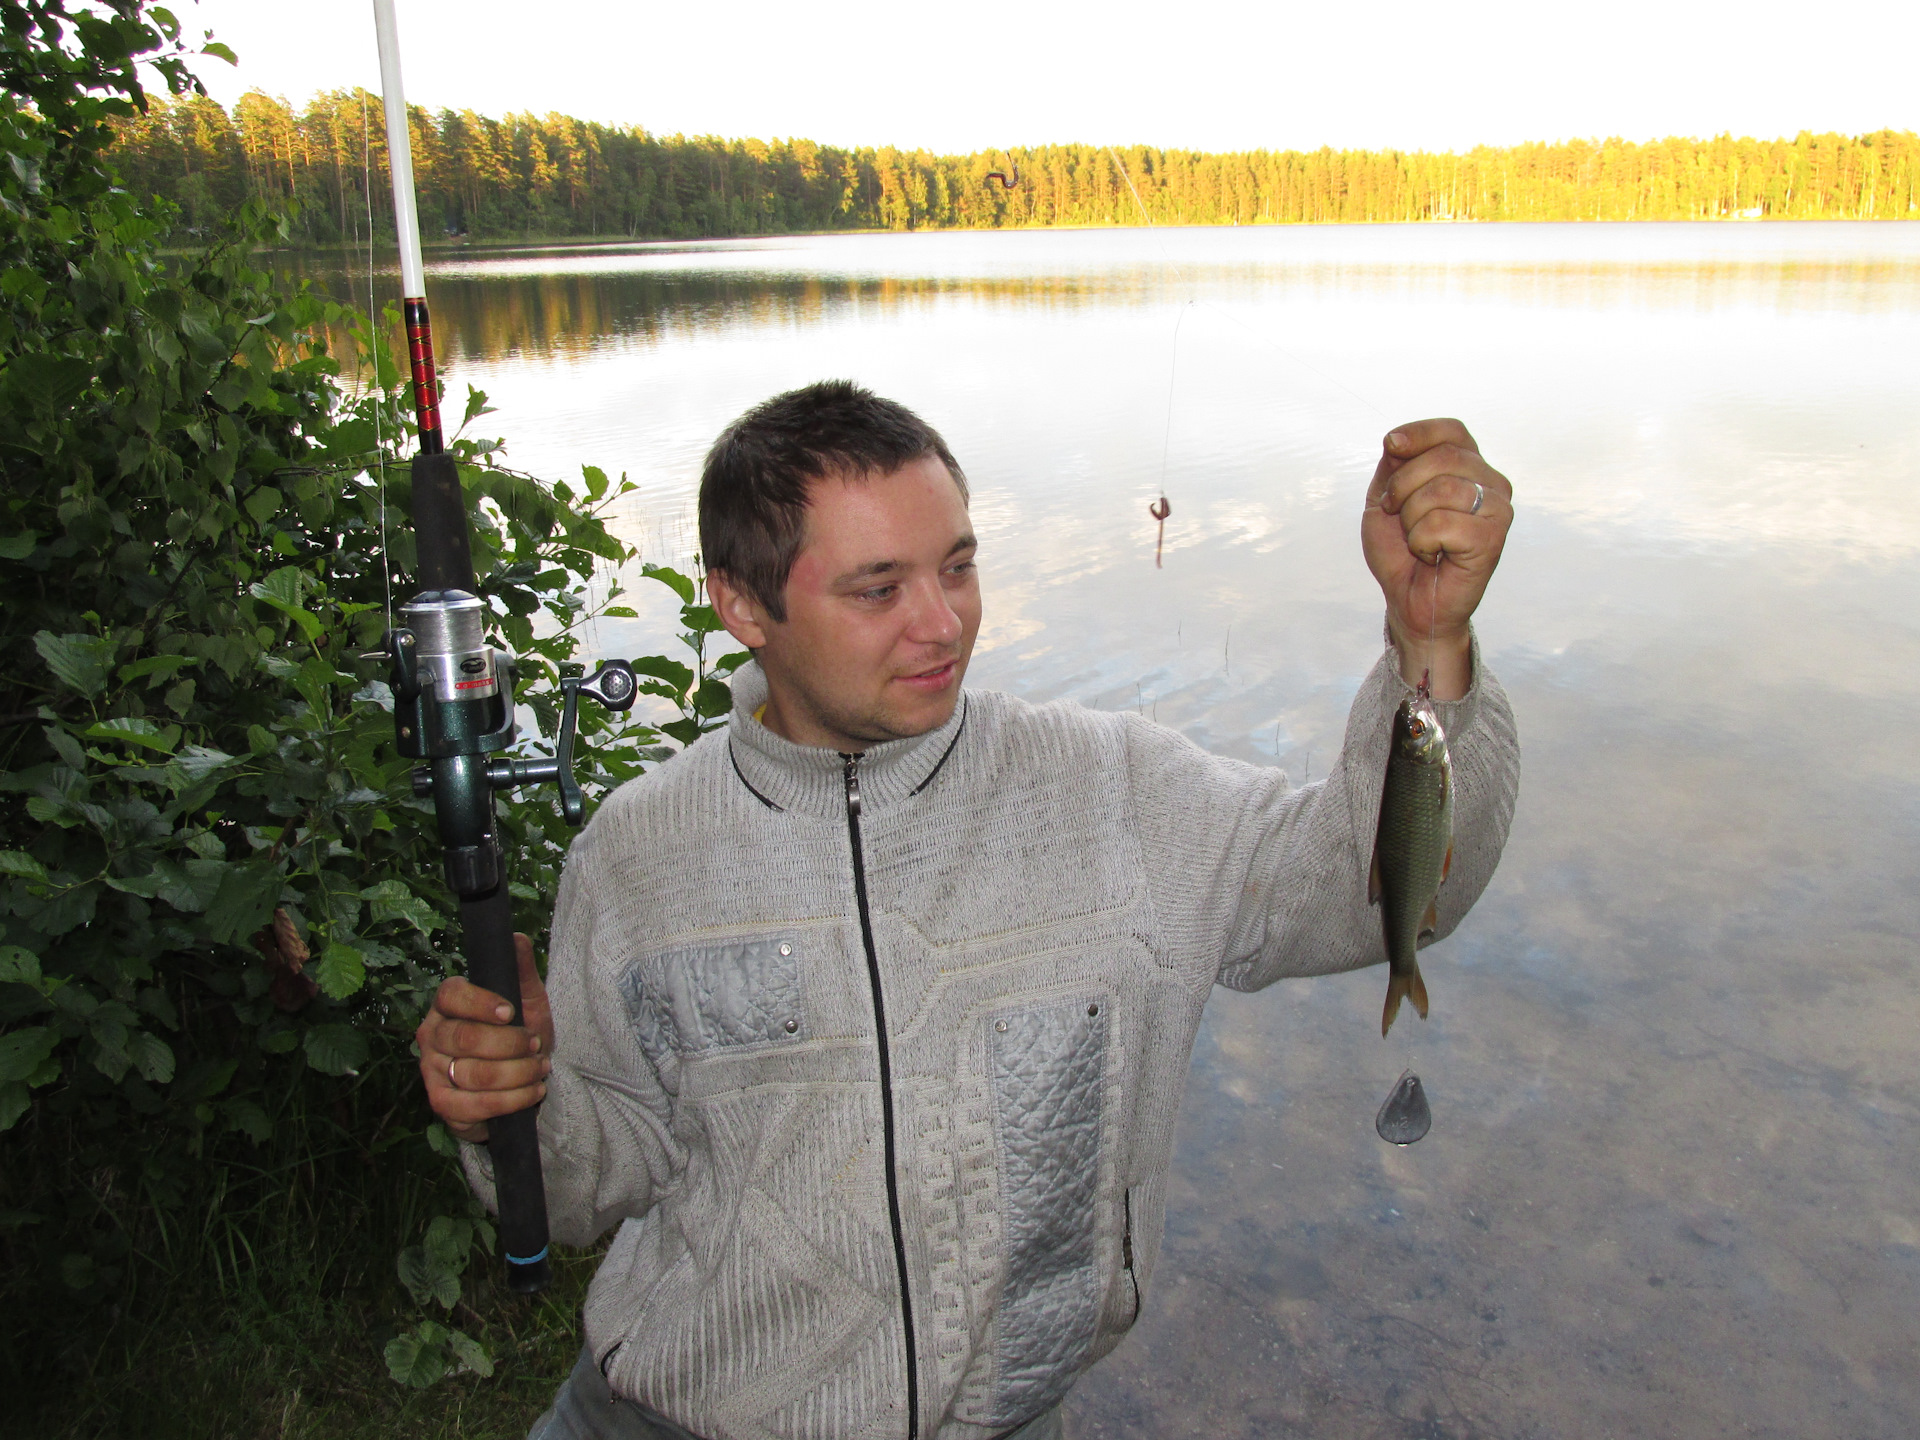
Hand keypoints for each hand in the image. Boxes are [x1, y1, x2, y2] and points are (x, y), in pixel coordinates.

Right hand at [416, 932, 554, 1143]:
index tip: (511, 1011)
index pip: (451, 995)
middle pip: (465, 1038)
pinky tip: (533, 1091)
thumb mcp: (527, 998)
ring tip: (541, 1068)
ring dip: (518, 1073)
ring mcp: (432, 1071)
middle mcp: (432, 1034)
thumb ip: (520, 969)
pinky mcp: (442, 1104)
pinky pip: (474, 1106)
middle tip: (536, 1045)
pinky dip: (511, 1100)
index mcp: (447, 1003)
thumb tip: (516, 937)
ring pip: (474, 1074)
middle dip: (510, 1044)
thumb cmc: (519, 1031)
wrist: (519, 1079)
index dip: (480, 1003)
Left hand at [1361, 419, 1512, 699]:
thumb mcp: (1386, 497)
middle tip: (1397, 514)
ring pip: (1442, 489)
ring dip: (1411, 518)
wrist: (1408, 599)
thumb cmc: (1402, 551)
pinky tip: (1431, 555)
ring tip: (1419, 539)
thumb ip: (1394, 464)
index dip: (1419, 433)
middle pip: (1442, 457)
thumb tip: (1398, 440)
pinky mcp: (1493, 538)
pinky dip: (1422, 542)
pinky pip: (1443, 524)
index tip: (1391, 447)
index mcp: (1470, 467)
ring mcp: (1497, 509)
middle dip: (1403, 485)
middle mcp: (1491, 483)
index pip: (1452, 431)